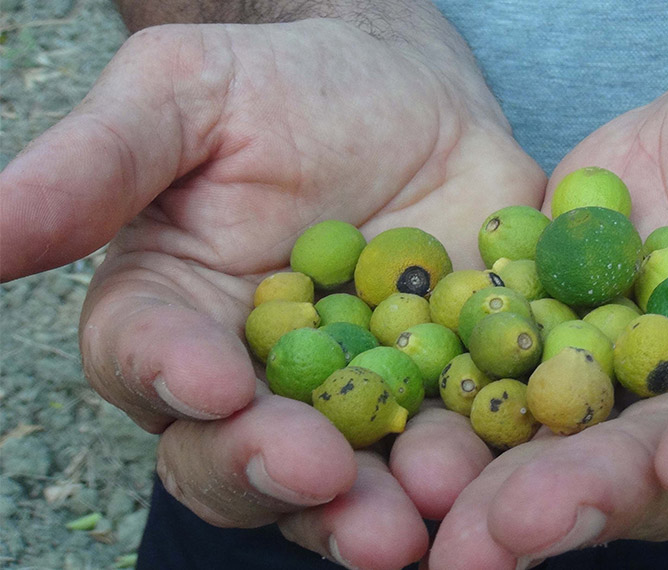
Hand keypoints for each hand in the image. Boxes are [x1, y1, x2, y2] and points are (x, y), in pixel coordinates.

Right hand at [0, 18, 543, 568]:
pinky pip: (457, 439)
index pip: (151, 362)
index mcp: (171, 319)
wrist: (403, 89)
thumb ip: (95, 165)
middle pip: (243, 453)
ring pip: (352, 478)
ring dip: (375, 507)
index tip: (211, 382)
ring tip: (412, 522)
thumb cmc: (278, 83)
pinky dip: (475, 465)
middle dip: (276, 472)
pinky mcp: (444, 393)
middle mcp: (255, 384)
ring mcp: (355, 397)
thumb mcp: (183, 94)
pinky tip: (499, 480)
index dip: (172, 376)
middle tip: (321, 478)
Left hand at [427, 56, 667, 566]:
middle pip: (650, 459)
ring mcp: (628, 379)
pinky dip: (443, 400)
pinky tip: (380, 421)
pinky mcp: (557, 331)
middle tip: (504, 537)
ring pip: (558, 439)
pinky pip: (496, 372)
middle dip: (585, 496)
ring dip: (490, 480)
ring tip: (421, 516)